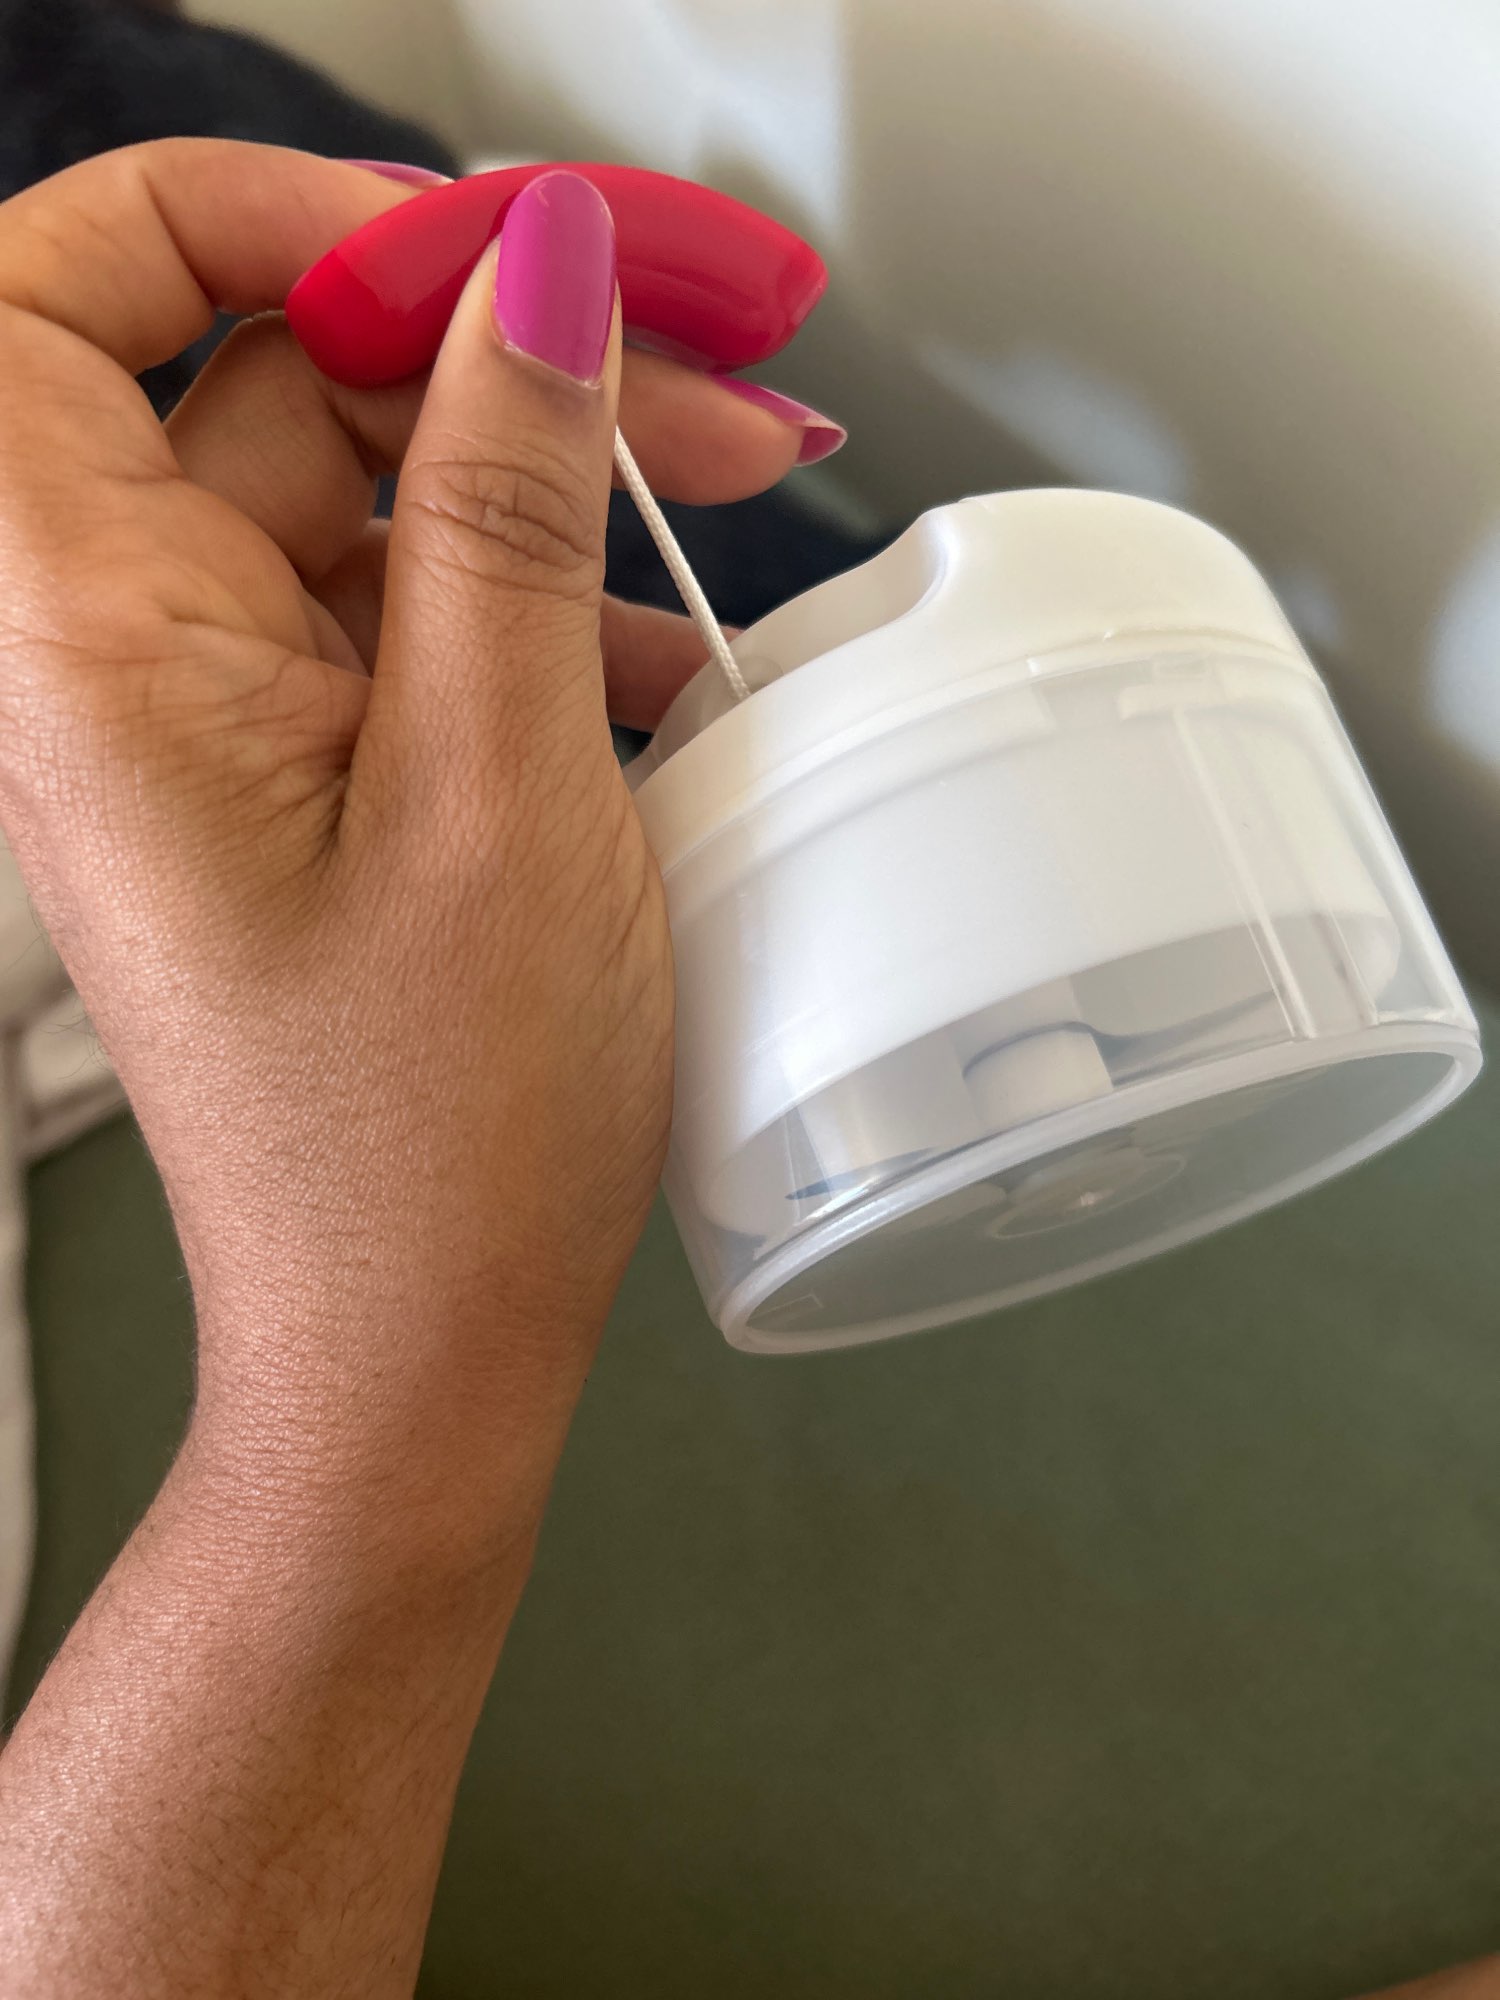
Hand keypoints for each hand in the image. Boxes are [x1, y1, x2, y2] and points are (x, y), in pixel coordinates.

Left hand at [0, 142, 826, 1523]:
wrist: (417, 1353)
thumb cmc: (430, 1138)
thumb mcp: (503, 782)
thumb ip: (505, 502)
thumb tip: (530, 275)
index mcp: (96, 644)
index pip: (55, 297)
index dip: (246, 221)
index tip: (456, 254)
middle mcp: (123, 665)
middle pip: (267, 382)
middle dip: (487, 351)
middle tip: (692, 377)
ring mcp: (216, 724)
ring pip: (360, 497)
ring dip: (542, 484)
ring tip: (723, 510)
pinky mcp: (301, 781)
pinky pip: (403, 620)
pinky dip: (534, 606)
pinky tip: (667, 653)